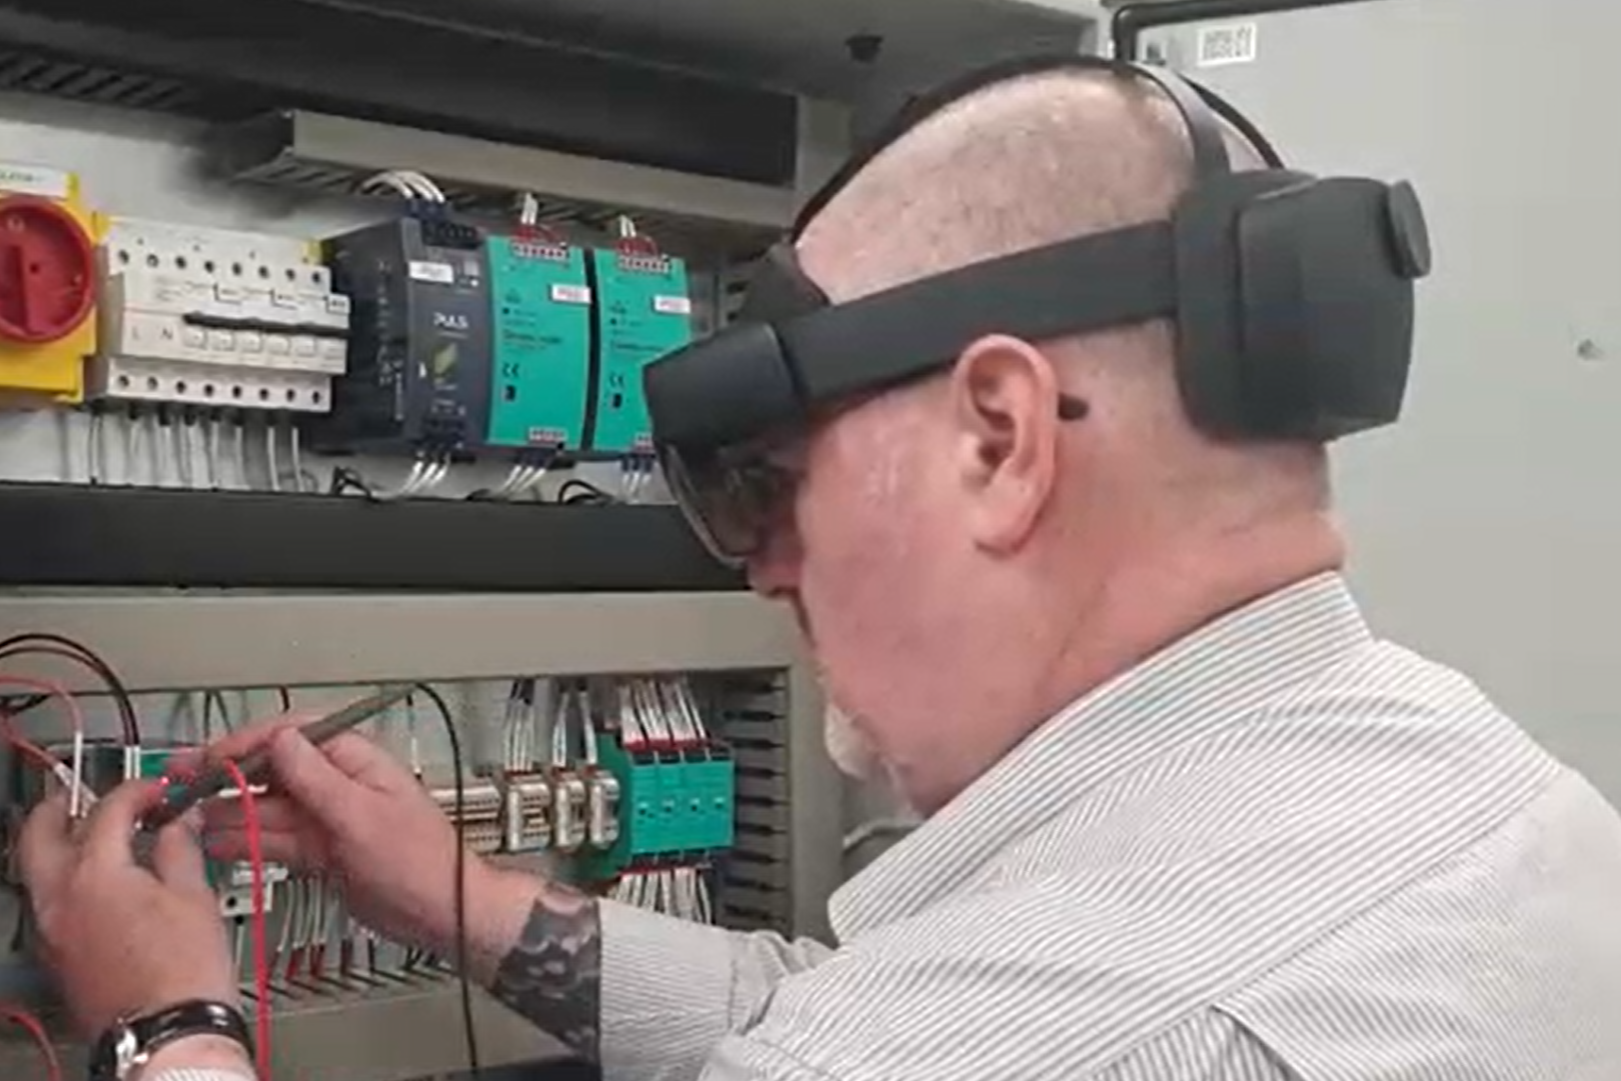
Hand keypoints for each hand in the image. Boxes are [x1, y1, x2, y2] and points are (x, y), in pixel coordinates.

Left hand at [17, 780, 237, 1038]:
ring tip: (96, 839)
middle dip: (63, 808)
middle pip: (39, 835)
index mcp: (94, 875)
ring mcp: (51, 932)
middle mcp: (59, 900)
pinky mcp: (57, 957)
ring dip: (61, 845)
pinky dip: (66, 881)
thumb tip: (179, 824)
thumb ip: (180, 848)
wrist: (167, 1031)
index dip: (137, 791)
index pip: (108, 810)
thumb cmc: (182, 972)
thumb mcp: (194, 895)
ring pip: (37, 871)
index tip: (157, 792)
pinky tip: (102, 885)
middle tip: (87, 796)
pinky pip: (49, 904)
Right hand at [196, 715, 470, 957]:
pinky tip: (217, 843)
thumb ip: (318, 779)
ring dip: (229, 811)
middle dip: (228, 776)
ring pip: (269, 807)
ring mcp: (330, 819)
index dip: (247, 743)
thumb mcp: (363, 816)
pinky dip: (247, 841)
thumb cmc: (424, 863)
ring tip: (188, 817)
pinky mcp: (323, 852)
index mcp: (357, 762)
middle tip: (184, 783)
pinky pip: (276, 839)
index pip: (293, 735)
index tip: (211, 758)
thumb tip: (282, 739)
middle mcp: (340, 786)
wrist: (442, 914)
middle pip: (274, 769)